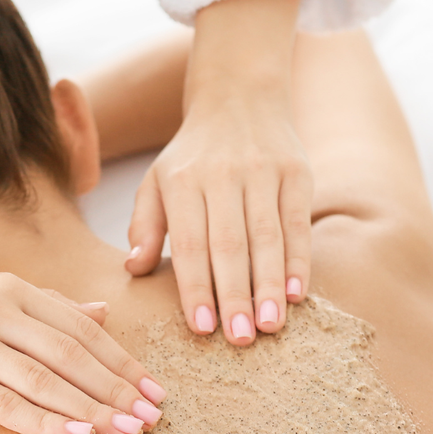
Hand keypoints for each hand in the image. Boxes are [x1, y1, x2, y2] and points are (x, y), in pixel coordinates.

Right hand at [0, 272, 164, 433]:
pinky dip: (45, 421)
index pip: (81, 328)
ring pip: (46, 379)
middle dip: (118, 389)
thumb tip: (102, 312)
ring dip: (92, 409)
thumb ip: (43, 306)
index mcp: (9, 288)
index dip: (122, 361)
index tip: (154, 390)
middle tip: (152, 418)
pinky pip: (4, 403)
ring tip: (127, 433)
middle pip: (72, 353)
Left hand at [127, 93, 312, 344]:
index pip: (188, 244)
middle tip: (240, 339)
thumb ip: (145, 224)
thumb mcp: (156, 180)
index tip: (202, 329)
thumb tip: (134, 268)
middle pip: (229, 245)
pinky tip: (297, 294)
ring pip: (267, 237)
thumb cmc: (192, 154)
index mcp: (182, 181)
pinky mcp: (297, 172)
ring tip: (271, 326)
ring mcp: (263, 171)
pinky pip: (298, 223)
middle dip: (234, 296)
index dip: (196, 287)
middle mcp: (223, 175)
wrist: (239, 94)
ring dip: (270, 285)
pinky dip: (298, 260)